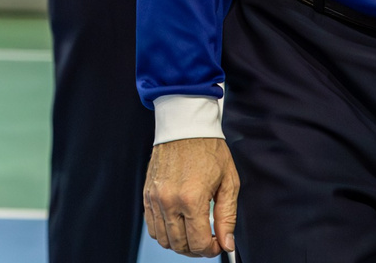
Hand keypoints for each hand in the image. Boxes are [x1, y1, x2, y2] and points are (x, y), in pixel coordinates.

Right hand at [144, 137, 238, 257]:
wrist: (185, 126)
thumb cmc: (208, 149)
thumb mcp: (228, 182)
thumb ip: (227, 217)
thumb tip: (227, 243)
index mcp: (192, 198)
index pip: (199, 243)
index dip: (212, 249)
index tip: (218, 244)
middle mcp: (169, 201)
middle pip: (180, 245)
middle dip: (197, 249)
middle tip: (208, 240)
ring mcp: (155, 198)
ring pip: (164, 240)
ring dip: (180, 243)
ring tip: (193, 233)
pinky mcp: (147, 194)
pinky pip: (152, 227)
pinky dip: (164, 233)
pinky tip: (178, 224)